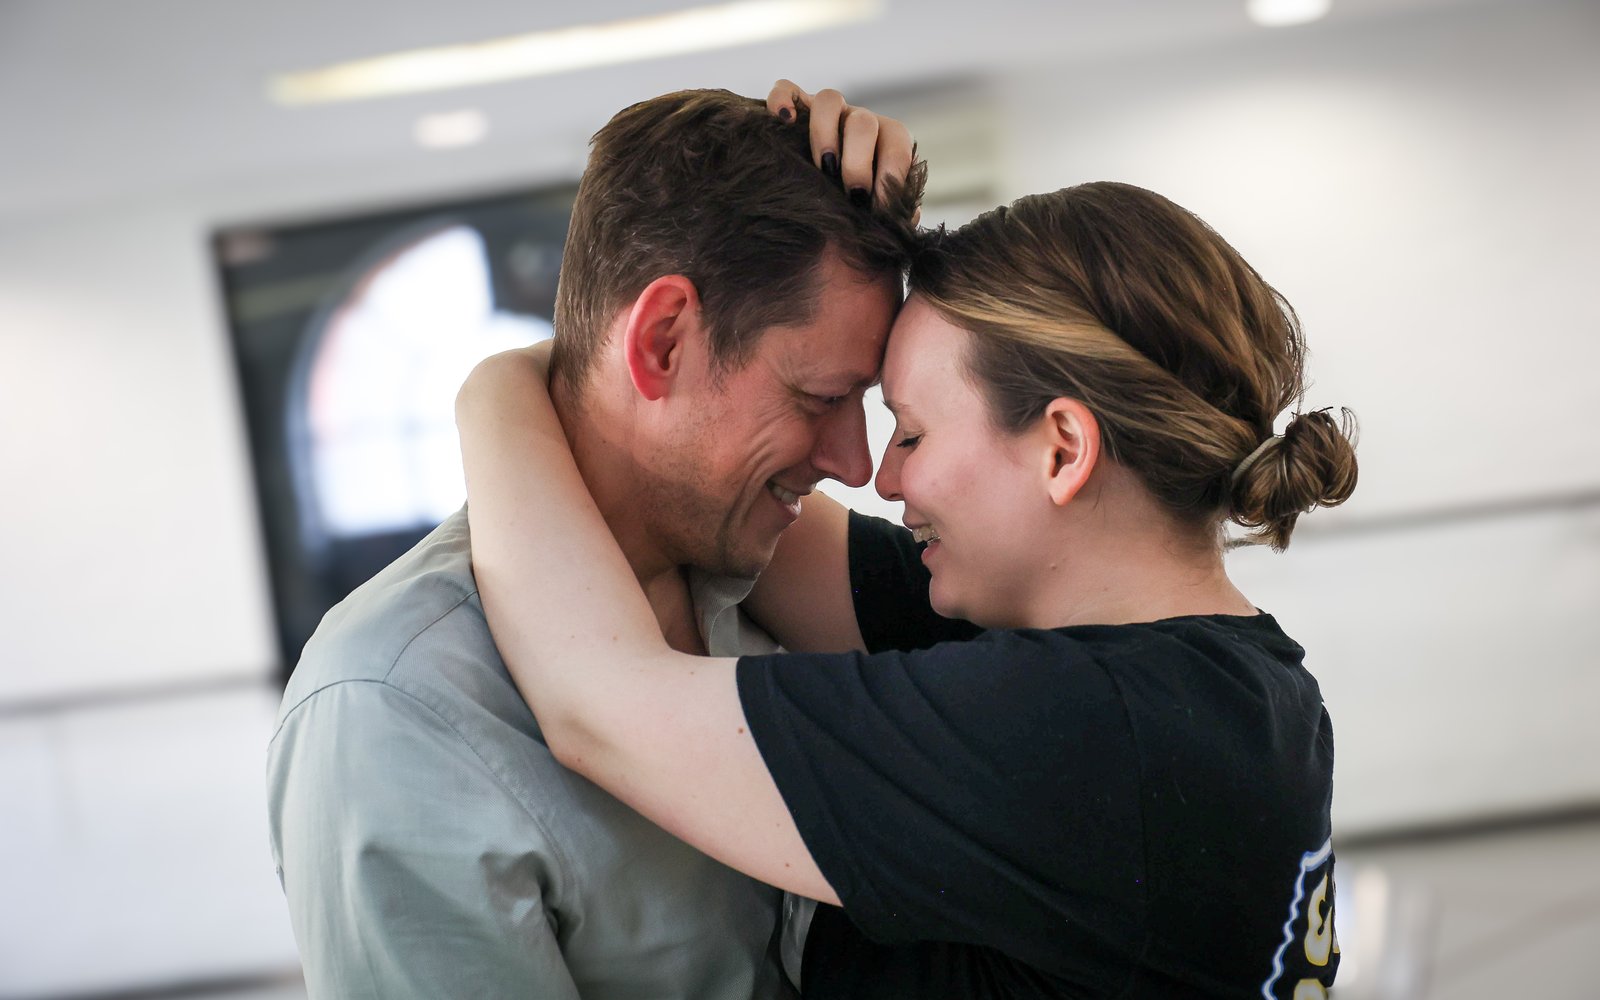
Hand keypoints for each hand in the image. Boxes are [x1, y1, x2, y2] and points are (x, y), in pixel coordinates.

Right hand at [766, 79, 917, 221]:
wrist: (819, 197)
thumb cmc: (854, 206)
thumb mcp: (877, 210)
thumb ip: (893, 211)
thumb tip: (904, 217)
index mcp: (886, 140)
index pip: (897, 145)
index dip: (890, 176)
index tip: (877, 208)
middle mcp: (858, 120)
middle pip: (863, 123)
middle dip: (858, 162)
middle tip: (852, 196)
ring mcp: (827, 112)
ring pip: (829, 100)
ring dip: (824, 134)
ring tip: (821, 168)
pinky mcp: (795, 106)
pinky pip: (787, 89)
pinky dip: (782, 100)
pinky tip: (783, 122)